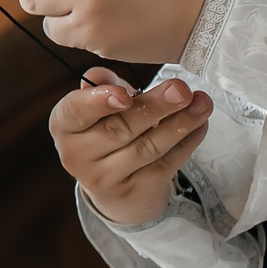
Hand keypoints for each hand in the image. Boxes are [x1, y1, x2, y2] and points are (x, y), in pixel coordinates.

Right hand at [51, 66, 213, 225]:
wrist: (115, 192)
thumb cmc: (105, 135)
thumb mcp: (96, 110)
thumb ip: (100, 87)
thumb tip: (102, 75)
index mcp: (64, 127)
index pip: (75, 112)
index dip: (98, 102)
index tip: (125, 95)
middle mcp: (77, 155)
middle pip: (119, 128)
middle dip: (154, 107)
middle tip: (181, 90)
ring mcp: (105, 178)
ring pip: (147, 148)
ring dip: (179, 124)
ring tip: (202, 104)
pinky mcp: (135, 192)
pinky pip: (165, 164)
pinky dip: (186, 143)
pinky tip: (200, 125)